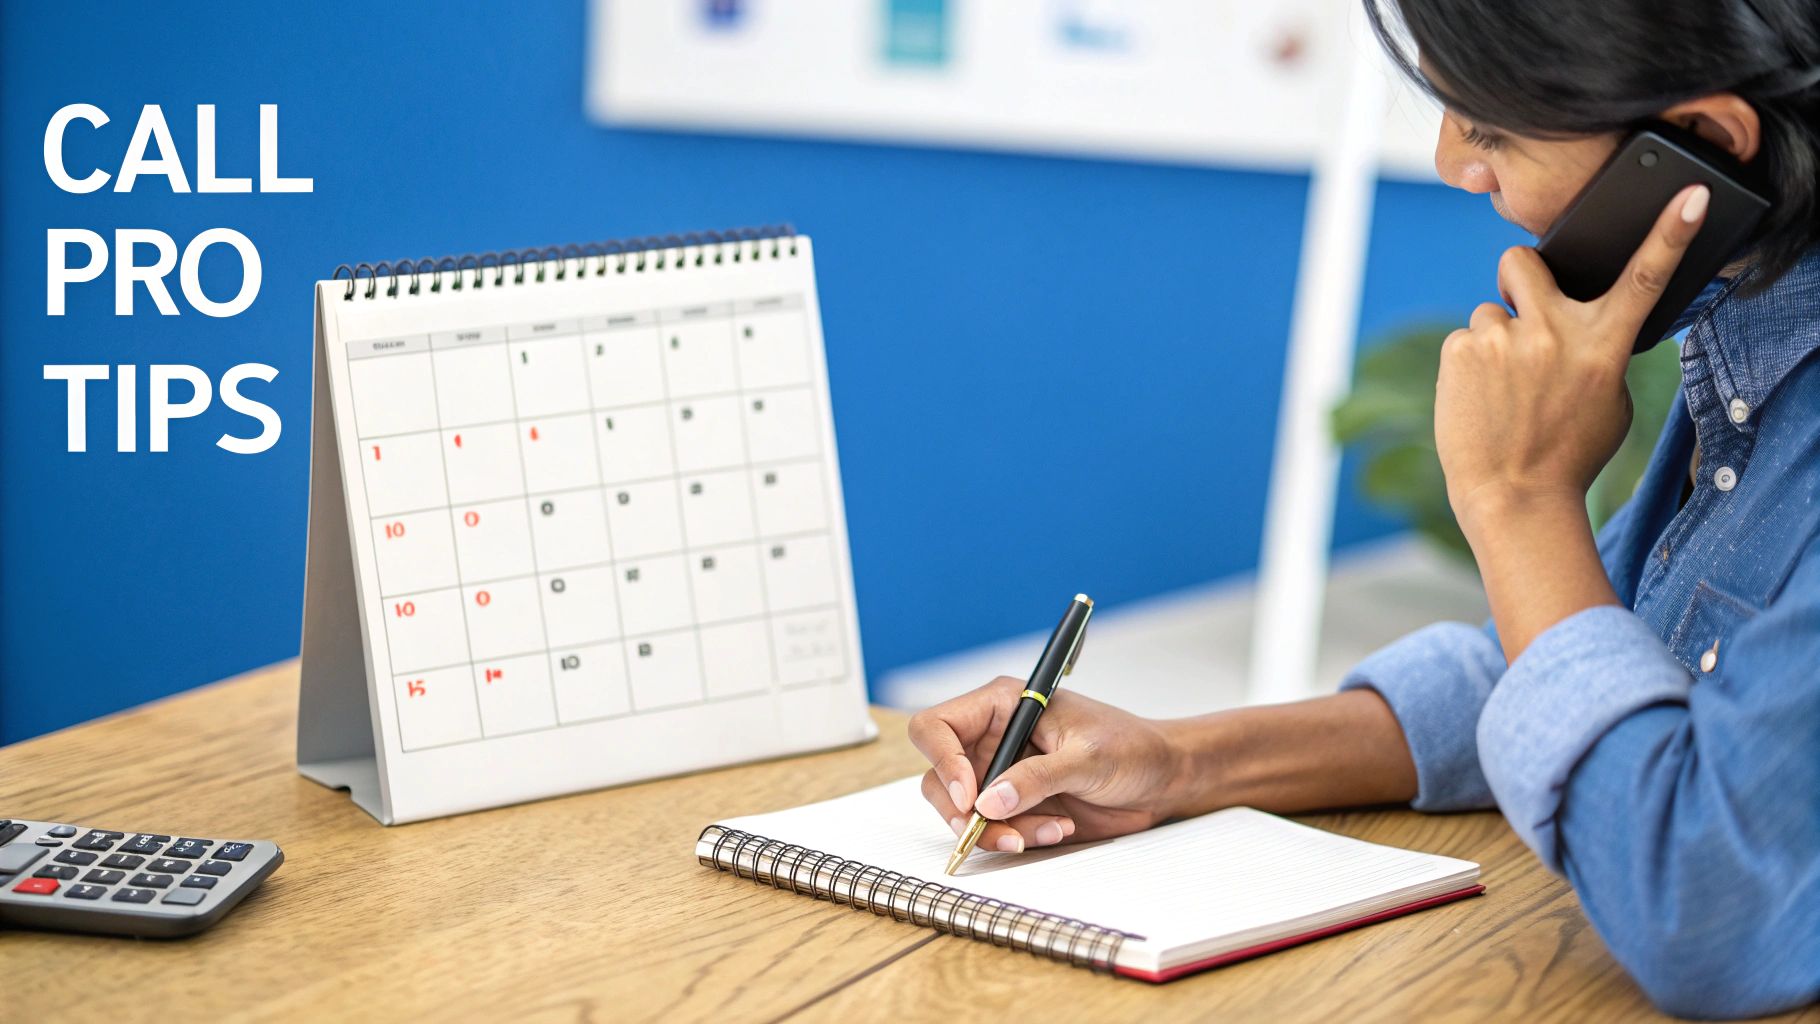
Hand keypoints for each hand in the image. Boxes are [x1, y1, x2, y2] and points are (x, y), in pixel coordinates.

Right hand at [908, 676, 1185, 852]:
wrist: (1161, 778)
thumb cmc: (1131, 748)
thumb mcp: (1087, 758)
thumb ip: (1037, 778)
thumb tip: (987, 802)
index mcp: (1002, 705)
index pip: (938, 726)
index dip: (942, 760)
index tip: (967, 796)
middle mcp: (993, 737)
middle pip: (940, 776)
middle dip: (964, 810)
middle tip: (998, 830)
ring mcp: (1001, 773)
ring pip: (964, 811)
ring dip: (997, 830)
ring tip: (1048, 829)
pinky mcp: (1016, 805)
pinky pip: (994, 828)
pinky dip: (1018, 837)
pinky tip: (1057, 827)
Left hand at [1435, 184, 1708, 533]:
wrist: (1514, 496)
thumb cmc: (1567, 453)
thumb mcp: (1608, 400)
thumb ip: (1597, 351)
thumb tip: (1576, 323)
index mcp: (1603, 344)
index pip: (1645, 278)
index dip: (1670, 232)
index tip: (1691, 196)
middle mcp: (1555, 331)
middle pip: (1524, 261)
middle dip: (1518, 275)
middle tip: (1520, 310)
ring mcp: (1505, 339)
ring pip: (1490, 313)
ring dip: (1494, 341)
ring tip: (1501, 390)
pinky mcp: (1462, 350)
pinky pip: (1464, 340)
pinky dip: (1468, 366)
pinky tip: (1479, 399)